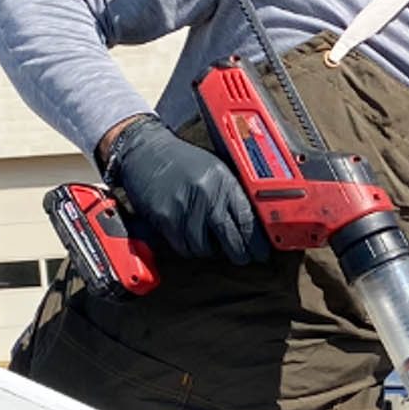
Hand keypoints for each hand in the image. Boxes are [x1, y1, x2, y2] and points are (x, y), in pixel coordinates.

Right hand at [105, 116, 268, 264]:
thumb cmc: (183, 162)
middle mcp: (206, 194)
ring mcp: (184, 207)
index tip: (261, 254)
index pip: (247, 220)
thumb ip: (233, 194)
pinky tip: (190, 238)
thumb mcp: (215, 169)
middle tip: (242, 258)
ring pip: (204, 248)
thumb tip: (253, 225)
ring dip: (209, 250)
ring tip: (210, 242)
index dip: (257, 243)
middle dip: (239, 254)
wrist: (147, 151)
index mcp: (223, 181)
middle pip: (230, 238)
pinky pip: (183, 246)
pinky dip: (189, 247)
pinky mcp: (165, 217)